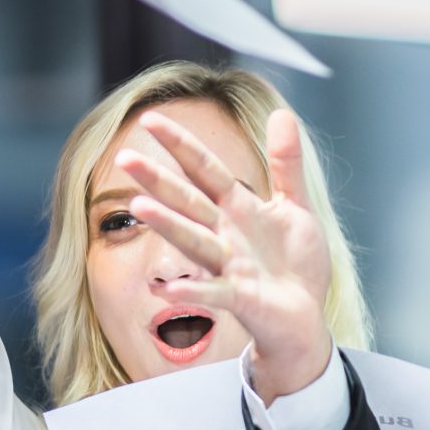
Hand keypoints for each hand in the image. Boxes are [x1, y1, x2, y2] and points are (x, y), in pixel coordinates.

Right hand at [117, 109, 337, 403]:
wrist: (305, 316)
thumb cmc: (295, 264)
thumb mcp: (296, 206)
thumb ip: (286, 163)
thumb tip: (281, 113)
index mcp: (238, 208)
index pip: (205, 169)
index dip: (181, 145)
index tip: (150, 119)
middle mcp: (225, 234)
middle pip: (188, 201)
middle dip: (158, 181)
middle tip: (123, 157)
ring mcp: (229, 267)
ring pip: (194, 240)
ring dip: (168, 225)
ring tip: (138, 207)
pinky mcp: (240, 298)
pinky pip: (213, 292)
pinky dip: (192, 290)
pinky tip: (164, 289)